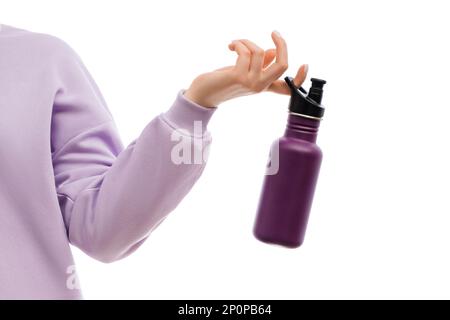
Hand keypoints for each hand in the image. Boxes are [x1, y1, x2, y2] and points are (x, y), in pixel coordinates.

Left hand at [184, 31, 307, 107]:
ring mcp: (250, 83)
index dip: (300, 78)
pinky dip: (238, 43)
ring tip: (236, 44)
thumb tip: (272, 52)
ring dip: (247, 41)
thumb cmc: (223, 81)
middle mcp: (260, 86)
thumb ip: (260, 64)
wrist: (204, 93)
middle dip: (282, 44)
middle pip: (283, 65)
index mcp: (264, 86)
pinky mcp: (239, 77)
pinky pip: (246, 51)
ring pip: (260, 51)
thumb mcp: (244, 71)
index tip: (304, 64)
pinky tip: (230, 46)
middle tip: (274, 32)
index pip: (288, 88)